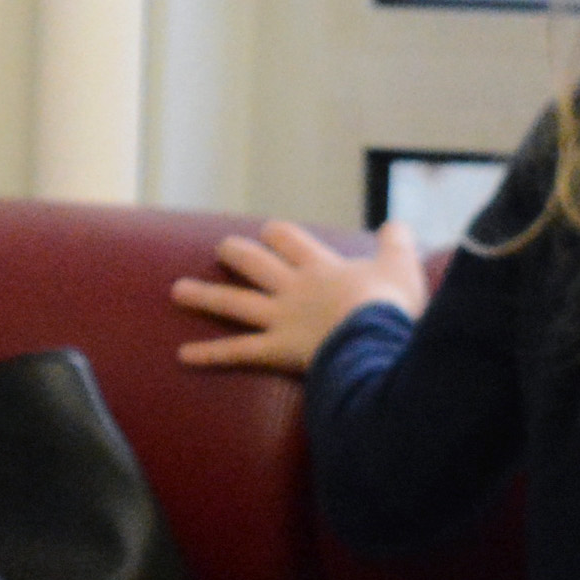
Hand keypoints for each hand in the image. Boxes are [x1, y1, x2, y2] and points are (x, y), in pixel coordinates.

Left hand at [170, 220, 427, 375]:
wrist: (376, 337)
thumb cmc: (392, 305)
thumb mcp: (402, 266)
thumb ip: (397, 243)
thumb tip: (396, 224)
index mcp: (322, 268)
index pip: (293, 243)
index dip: (280, 235)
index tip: (269, 231)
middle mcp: (295, 289)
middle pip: (257, 265)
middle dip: (238, 255)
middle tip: (222, 248)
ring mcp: (281, 319)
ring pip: (235, 303)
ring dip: (204, 296)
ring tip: (177, 290)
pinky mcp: (276, 350)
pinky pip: (236, 352)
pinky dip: (208, 354)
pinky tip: (182, 355)